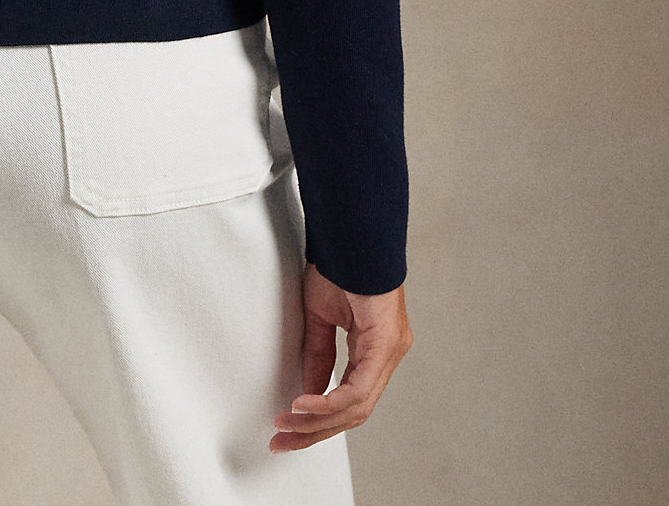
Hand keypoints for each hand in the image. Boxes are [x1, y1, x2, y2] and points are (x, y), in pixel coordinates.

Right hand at [270, 262, 411, 452]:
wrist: (352, 232)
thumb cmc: (340, 263)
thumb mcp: (321, 317)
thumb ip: (319, 356)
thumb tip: (309, 394)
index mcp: (375, 348)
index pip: (350, 399)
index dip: (319, 419)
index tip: (288, 428)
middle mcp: (388, 354)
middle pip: (354, 412)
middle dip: (314, 431)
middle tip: (282, 440)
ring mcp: (391, 350)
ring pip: (356, 407)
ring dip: (317, 421)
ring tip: (287, 425)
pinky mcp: (387, 344)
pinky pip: (358, 389)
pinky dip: (327, 402)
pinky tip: (304, 406)